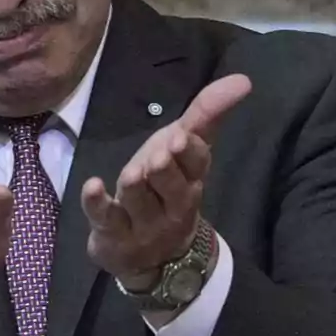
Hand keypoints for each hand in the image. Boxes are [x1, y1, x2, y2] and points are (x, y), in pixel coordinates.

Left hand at [81, 74, 251, 290]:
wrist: (155, 256)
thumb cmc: (166, 188)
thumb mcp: (183, 149)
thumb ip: (206, 115)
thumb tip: (243, 79)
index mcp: (191, 179)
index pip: (196, 164)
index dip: (188, 152)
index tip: (180, 136)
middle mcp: (172, 204)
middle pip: (172, 188)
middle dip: (165, 171)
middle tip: (159, 156)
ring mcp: (143, 222)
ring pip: (139, 203)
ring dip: (135, 186)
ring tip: (132, 174)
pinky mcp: (114, 233)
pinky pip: (105, 218)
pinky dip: (97, 203)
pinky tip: (92, 186)